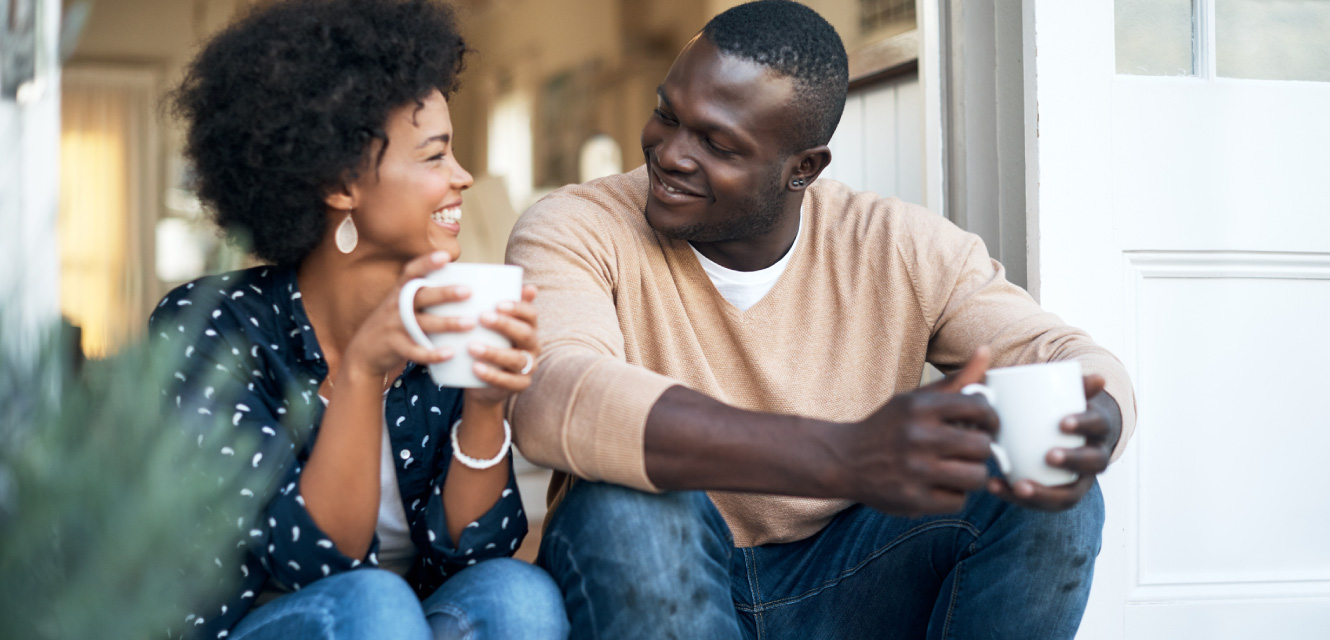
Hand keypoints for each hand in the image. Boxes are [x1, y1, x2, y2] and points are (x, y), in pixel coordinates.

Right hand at [343, 251, 465, 380]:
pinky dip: (432, 353)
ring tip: (470, 323)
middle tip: (468, 290)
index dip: (427, 262)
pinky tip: (450, 353)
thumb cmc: (394, 324)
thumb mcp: (401, 304)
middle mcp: (396, 306)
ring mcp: (394, 326)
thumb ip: (423, 294)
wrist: (364, 352)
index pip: (411, 272)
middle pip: (421, 296)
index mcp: (399, 292)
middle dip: (444, 293)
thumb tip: (462, 282)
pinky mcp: (394, 347)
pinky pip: (415, 350)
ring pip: (422, 323)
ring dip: (447, 323)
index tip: (445, 256)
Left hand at [463, 284, 539, 406]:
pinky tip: (475, 368)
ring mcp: (528, 368)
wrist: (482, 384)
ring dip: (494, 352)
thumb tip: (498, 280)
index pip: (531, 314)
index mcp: (528, 328)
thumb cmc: (486, 346)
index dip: (518, 307)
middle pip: (525, 334)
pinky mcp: (519, 386)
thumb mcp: (489, 327)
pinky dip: (492, 375)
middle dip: (505, 325)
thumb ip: (493, 306)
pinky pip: (508, 382)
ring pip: (517, 359)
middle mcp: (533, 347)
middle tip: (482, 317)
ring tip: (471, 346)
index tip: (498, 303)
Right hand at [837, 347, 999, 516]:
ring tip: (959, 469)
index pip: (980, 408)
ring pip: (976, 477)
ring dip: (972, 474)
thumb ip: (956, 380)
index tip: (985, 424)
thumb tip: (986, 350)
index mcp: (919, 407)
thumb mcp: (915, 399)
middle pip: (982, 446)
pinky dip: (954, 495)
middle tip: (971, 450)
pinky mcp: (913, 499)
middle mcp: (917, 437)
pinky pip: (958, 501)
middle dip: (981, 449)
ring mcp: (915, 471)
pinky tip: (940, 485)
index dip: (990, 418)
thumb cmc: (889, 427)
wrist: (844, 460)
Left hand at [986, 374, 1121, 510]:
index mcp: (1098, 429)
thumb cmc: (1063, 409)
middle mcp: (1095, 458)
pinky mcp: (1056, 494)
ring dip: (1044, 493)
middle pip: (1092, 463)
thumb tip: (1093, 376)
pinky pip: (1042, 504)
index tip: (1061, 422)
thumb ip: (1072, 383)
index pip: (1097, 426)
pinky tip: (994, 486)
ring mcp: (1078, 481)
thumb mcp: (1068, 394)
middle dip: (1072, 461)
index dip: (1083, 425)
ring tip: (1018, 485)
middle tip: (1048, 455)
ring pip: (1069, 495)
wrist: (1069, 433)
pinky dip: (1017, 497)